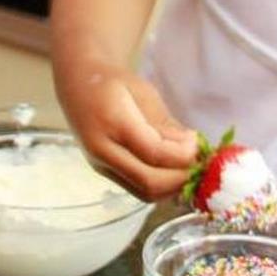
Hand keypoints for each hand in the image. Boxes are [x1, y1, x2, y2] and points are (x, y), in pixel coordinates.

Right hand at [58, 60, 197, 200]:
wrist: (77, 85)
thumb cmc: (114, 83)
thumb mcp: (144, 92)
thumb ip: (165, 123)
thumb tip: (191, 149)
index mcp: (112, 121)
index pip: (154, 152)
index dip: (183, 154)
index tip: (198, 144)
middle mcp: (102, 149)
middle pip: (149, 181)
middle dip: (181, 177)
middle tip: (199, 162)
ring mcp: (101, 165)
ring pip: (144, 193)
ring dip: (173, 187)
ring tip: (189, 167)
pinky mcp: (105, 173)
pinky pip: (138, 189)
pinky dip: (161, 187)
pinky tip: (174, 171)